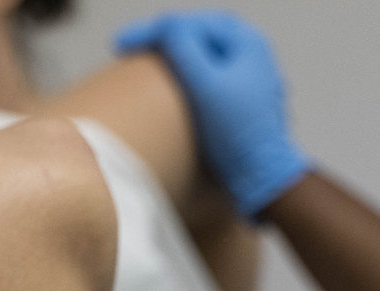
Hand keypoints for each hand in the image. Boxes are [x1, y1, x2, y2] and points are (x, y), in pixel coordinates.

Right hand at [116, 10, 310, 218]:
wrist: (260, 176)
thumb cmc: (236, 134)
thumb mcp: (205, 86)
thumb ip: (185, 50)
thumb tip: (163, 29)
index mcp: (247, 43)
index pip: (191, 25)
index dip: (152, 31)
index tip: (118, 44)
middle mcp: (250, 54)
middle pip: (198, 34)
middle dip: (163, 37)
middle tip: (129, 46)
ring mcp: (246, 76)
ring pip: (203, 53)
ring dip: (173, 54)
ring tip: (146, 60)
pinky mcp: (238, 99)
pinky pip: (207, 74)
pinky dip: (184, 73)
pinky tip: (170, 83)